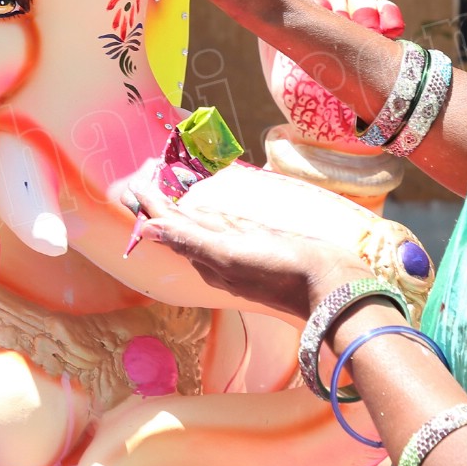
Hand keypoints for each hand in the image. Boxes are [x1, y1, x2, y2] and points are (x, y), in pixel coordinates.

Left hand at [123, 164, 377, 320]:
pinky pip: (227, 228)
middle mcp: (218, 257)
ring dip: (183, 209)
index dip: (151, 206)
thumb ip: (189, 239)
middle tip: (145, 180)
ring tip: (168, 190)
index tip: (135, 183)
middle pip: (182, 227)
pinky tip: (209, 210)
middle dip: (161, 205)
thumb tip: (146, 227)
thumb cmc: (279, 268)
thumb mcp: (228, 254)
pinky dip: (211, 215)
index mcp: (205, 259)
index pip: (169, 227)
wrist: (330, 284)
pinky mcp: (260, 245)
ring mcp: (240, 252)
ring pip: (203, 227)